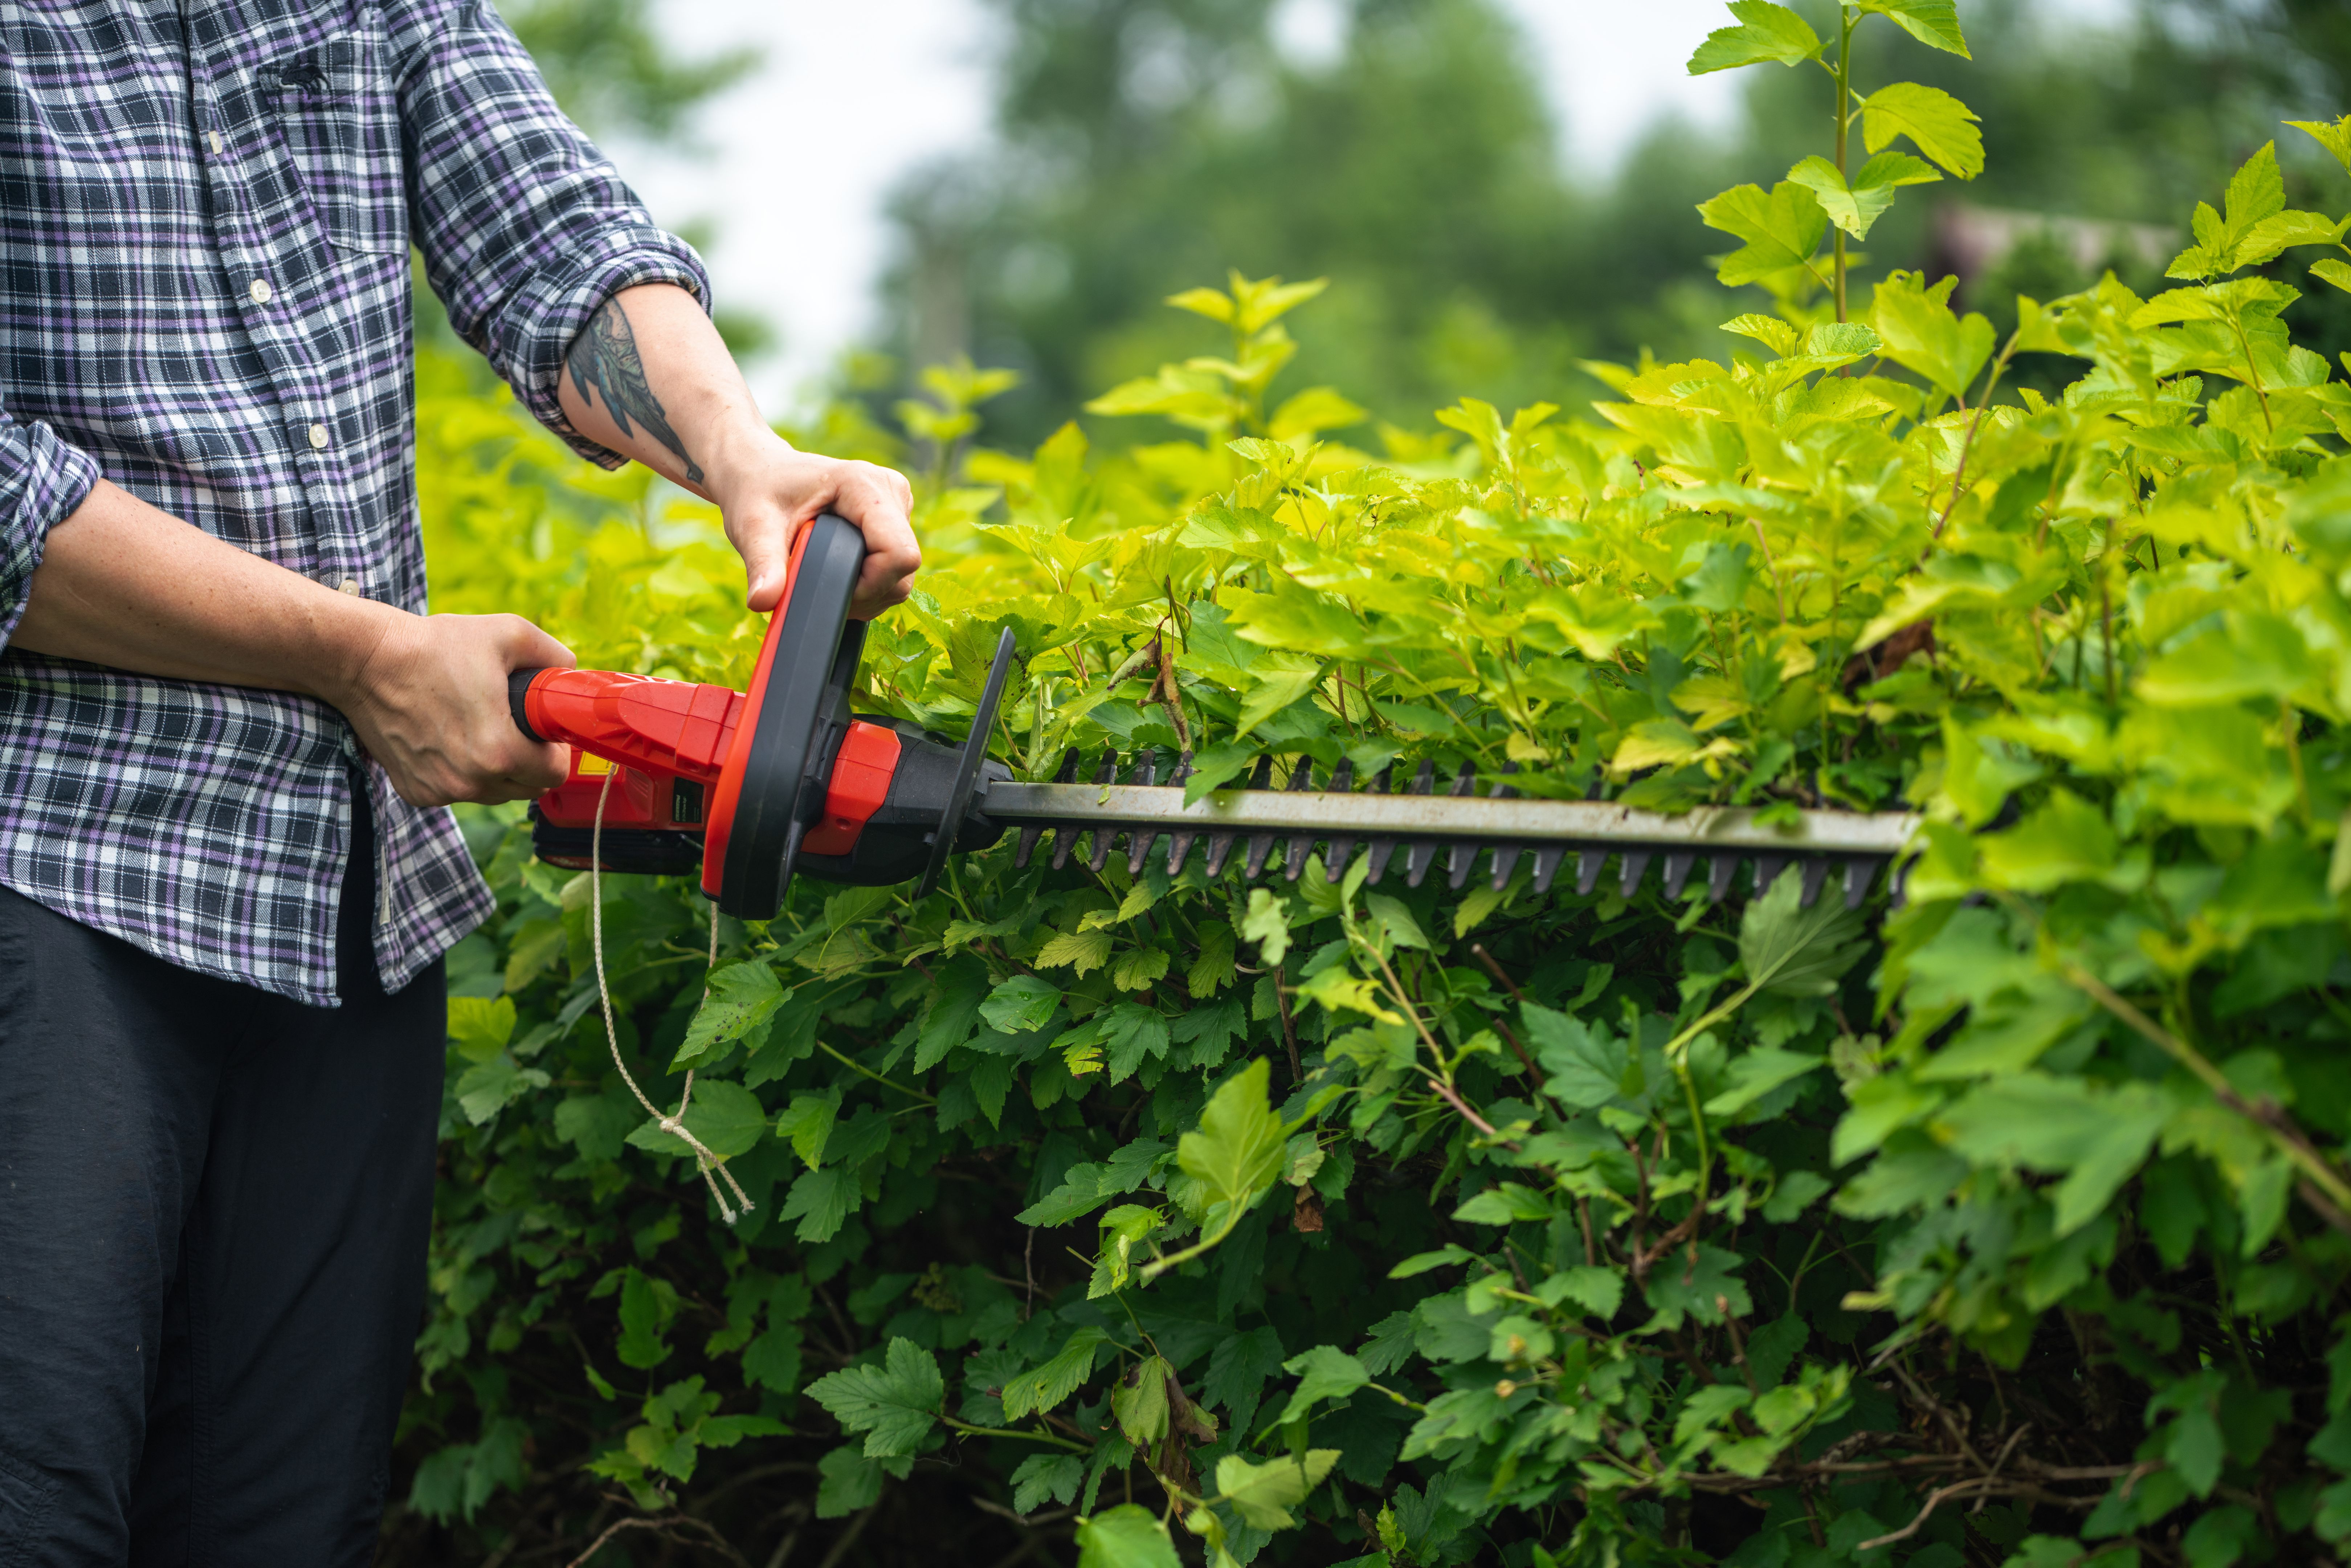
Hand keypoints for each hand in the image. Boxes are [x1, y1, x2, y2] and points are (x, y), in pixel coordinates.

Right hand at [331, 612, 574, 806]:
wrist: (365, 661)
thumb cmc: (435, 646)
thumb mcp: (508, 635)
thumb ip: (553, 655)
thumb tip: (572, 671)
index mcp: (498, 753)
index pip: (555, 775)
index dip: (557, 751)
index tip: (545, 731)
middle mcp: (469, 782)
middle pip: (528, 789)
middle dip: (531, 761)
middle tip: (518, 728)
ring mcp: (440, 791)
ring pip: (494, 792)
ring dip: (498, 769)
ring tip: (482, 728)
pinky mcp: (416, 792)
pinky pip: (457, 791)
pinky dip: (462, 772)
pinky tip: (449, 738)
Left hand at [708, 438, 919, 618]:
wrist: (762, 472)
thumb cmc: (758, 491)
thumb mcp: (754, 527)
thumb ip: (763, 564)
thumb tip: (762, 602)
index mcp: (864, 484)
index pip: (898, 553)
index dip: (870, 585)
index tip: (829, 587)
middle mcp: (891, 490)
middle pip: (903, 569)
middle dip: (865, 592)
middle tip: (821, 587)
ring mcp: (898, 504)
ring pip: (903, 574)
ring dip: (867, 591)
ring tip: (826, 577)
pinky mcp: (896, 519)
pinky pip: (897, 569)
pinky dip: (870, 583)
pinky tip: (840, 571)